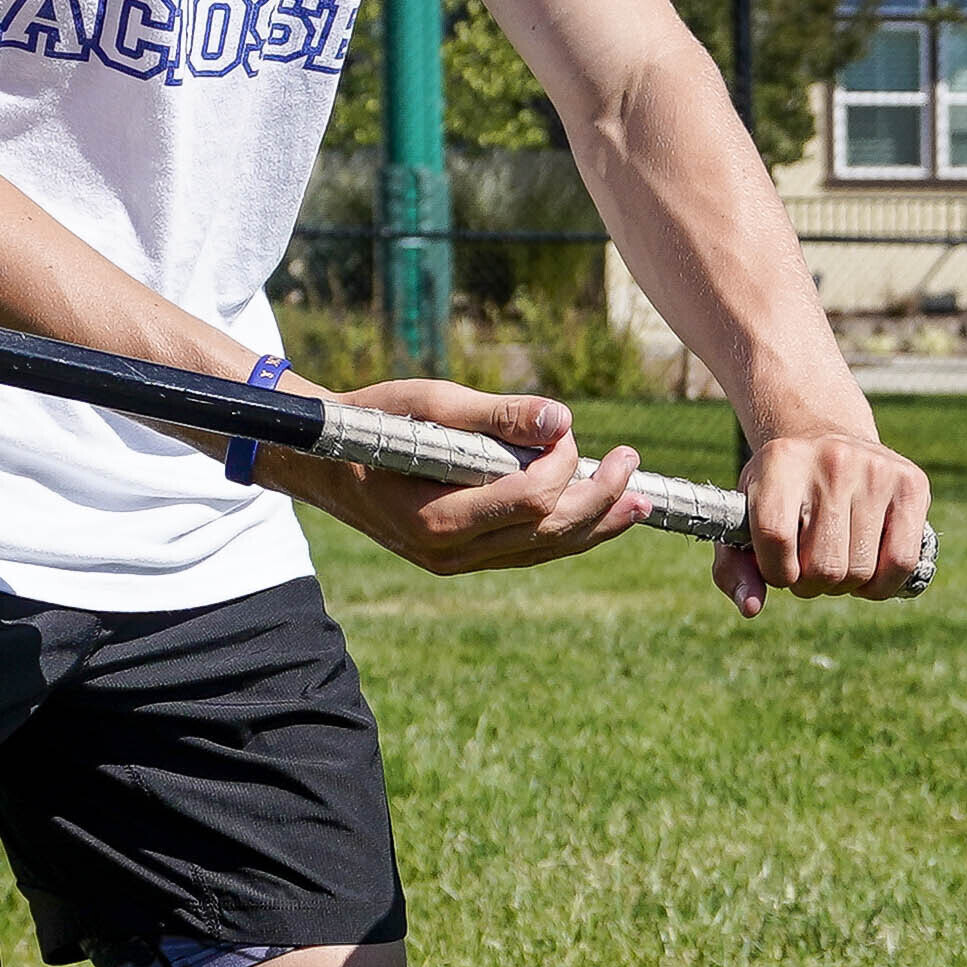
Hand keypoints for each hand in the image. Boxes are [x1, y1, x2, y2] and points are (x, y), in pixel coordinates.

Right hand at [280, 373, 655, 574]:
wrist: (325, 464)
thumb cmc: (373, 423)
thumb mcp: (429, 404)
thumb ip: (496, 414)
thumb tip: (562, 417)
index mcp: (437, 516)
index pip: (530, 499)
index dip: (562, 464)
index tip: (565, 427)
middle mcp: (449, 552)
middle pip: (549, 531)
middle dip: (600, 497)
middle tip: (632, 461)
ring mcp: (458, 562)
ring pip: (546, 548)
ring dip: (598, 523)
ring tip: (641, 499)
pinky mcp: (466, 558)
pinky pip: (530, 550)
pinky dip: (570, 532)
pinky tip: (603, 514)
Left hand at [715, 417, 933, 617]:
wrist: (826, 440)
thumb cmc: (779, 492)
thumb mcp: (744, 518)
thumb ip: (733, 567)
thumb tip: (752, 607)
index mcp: (780, 461)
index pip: (775, 537)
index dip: (776, 572)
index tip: (779, 569)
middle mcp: (832, 459)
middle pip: (823, 566)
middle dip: (812, 584)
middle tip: (809, 566)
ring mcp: (877, 470)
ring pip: (860, 572)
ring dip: (845, 585)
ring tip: (836, 561)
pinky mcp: (911, 484)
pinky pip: (902, 563)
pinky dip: (881, 584)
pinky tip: (867, 571)